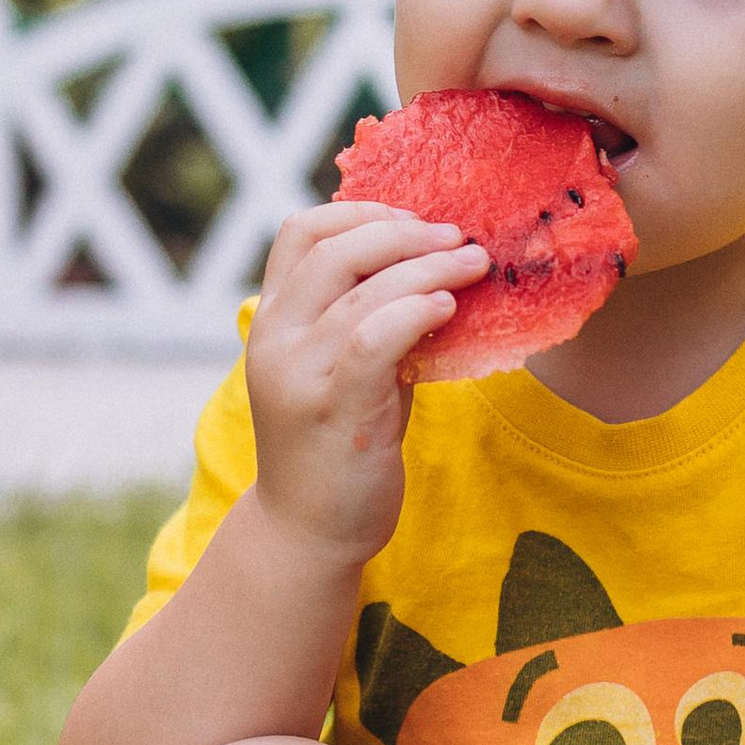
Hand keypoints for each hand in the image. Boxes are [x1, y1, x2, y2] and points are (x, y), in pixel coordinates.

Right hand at [242, 197, 485, 566]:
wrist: (307, 532)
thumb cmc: (338, 446)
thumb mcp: (342, 368)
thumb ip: (366, 317)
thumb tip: (431, 264)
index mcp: (272, 320)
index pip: (301, 232)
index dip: (360, 213)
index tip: (413, 221)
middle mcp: (275, 339)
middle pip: (333, 249)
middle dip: (404, 232)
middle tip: (457, 238)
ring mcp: (298, 374)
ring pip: (362, 290)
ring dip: (427, 267)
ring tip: (472, 264)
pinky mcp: (333, 409)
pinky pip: (375, 338)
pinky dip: (415, 311)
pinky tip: (447, 308)